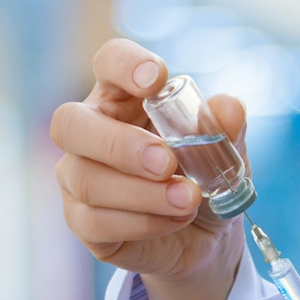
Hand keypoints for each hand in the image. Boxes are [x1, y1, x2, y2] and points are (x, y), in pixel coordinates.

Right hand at [50, 38, 248, 299]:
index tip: (156, 79)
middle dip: (120, 144)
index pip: (109, 62)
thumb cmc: (204, 178)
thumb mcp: (225, 152)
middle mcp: (89, 132)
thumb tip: (229, 109)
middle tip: (167, 163)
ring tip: (189, 199)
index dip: (125, 64)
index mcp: (123, 97)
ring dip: (144, 193)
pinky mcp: (83, 223)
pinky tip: (175, 220)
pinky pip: (96, 222)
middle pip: (70, 124)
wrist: (206, 237)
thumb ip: (226, 129)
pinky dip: (143, 222)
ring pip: (87, 180)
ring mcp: (78, 178)